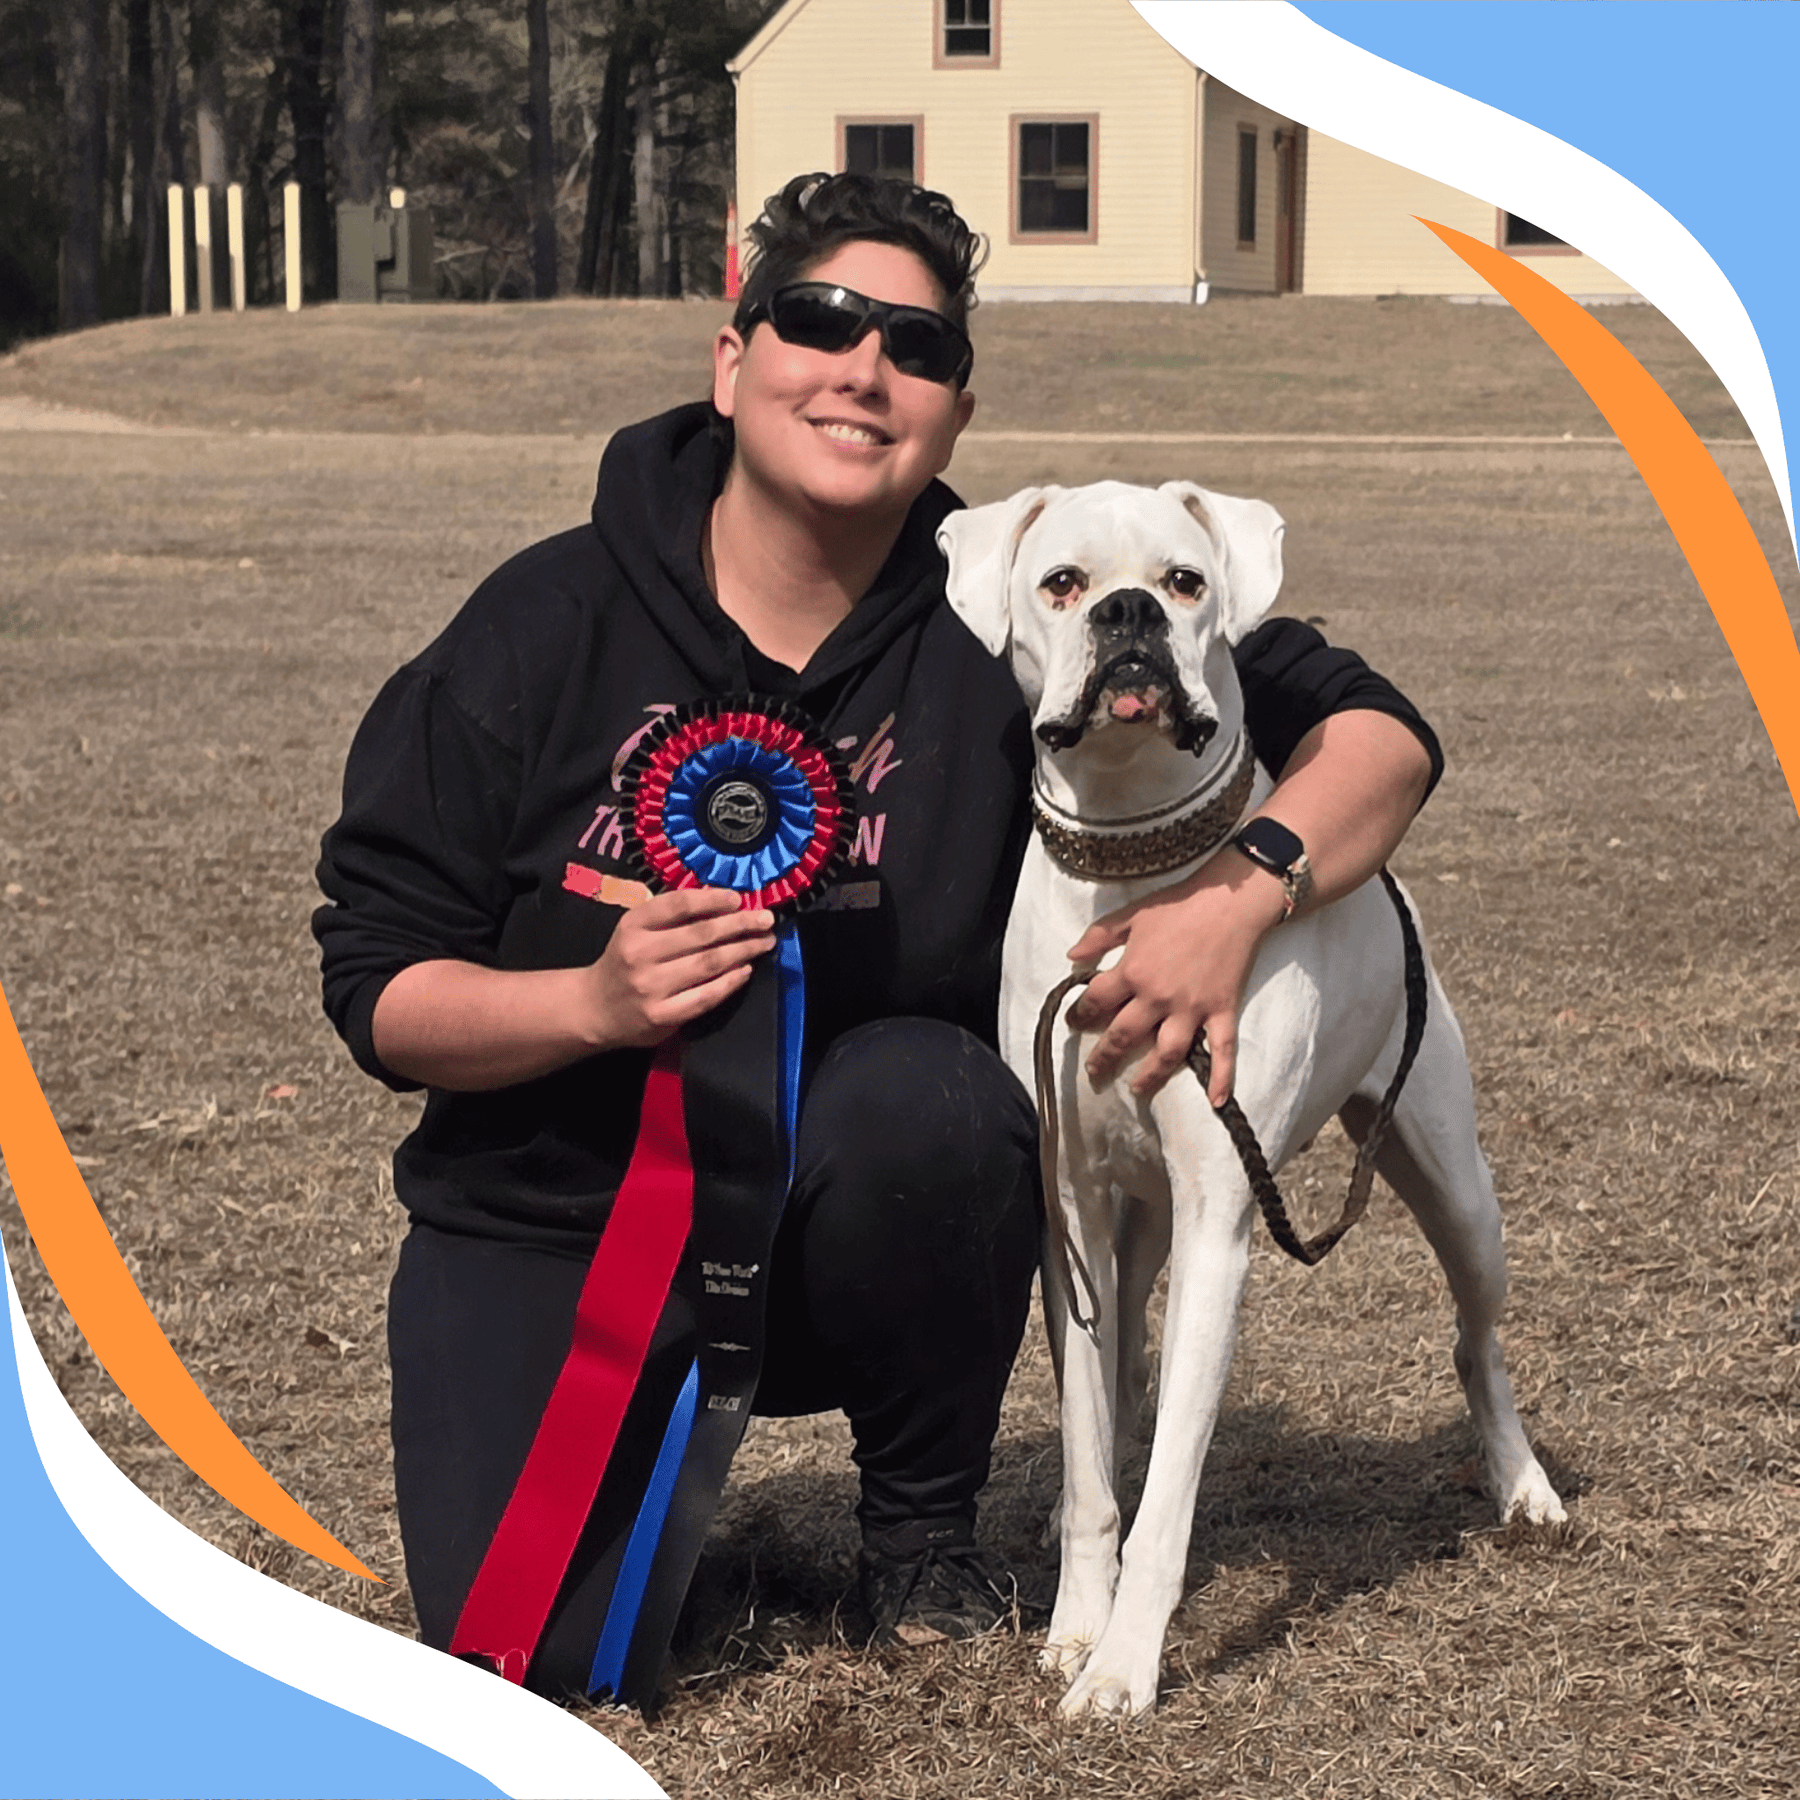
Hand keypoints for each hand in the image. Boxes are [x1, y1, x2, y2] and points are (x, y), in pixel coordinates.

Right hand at [585, 886, 776, 1049]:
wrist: (596, 1008)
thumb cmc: (625, 962)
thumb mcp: (637, 930)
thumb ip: (672, 917)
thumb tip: (724, 903)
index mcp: (633, 925)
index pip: (679, 904)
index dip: (713, 899)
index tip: (739, 899)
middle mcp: (640, 953)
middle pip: (701, 934)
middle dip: (740, 924)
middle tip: (766, 919)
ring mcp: (651, 987)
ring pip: (708, 964)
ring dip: (743, 950)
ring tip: (764, 942)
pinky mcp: (662, 1016)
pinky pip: (706, 996)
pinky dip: (730, 982)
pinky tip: (746, 970)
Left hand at [1065, 854, 1286, 1103]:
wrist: (1230, 900)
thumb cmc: (1178, 904)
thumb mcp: (1132, 914)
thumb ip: (1099, 936)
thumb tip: (1071, 956)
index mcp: (1133, 971)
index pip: (1096, 1001)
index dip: (1081, 1013)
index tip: (1075, 1022)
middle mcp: (1158, 997)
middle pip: (1124, 1035)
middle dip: (1105, 1055)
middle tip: (1094, 1070)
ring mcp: (1192, 1008)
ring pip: (1166, 1053)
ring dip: (1150, 1075)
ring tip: (1137, 1088)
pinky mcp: (1221, 1010)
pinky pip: (1222, 1050)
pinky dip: (1222, 1078)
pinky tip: (1217, 1102)